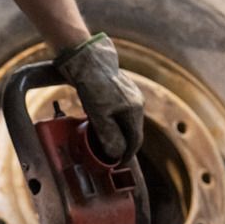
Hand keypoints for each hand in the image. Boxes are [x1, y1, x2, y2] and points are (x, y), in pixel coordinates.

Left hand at [55, 33, 144, 162]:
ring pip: (126, 121)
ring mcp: (131, 95)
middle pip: (132, 131)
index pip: (135, 140)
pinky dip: (114, 121)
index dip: (127, 155)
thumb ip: (108, 136)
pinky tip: (102, 124)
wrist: (87, 59)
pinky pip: (121, 112)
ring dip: (117, 133)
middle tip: (109, 156)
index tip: (117, 164)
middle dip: (122, 145)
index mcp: (135, 110)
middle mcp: (137, 102)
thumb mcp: (98, 115)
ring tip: (103, 142)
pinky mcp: (122, 90)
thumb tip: (116, 153)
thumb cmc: (93, 86)